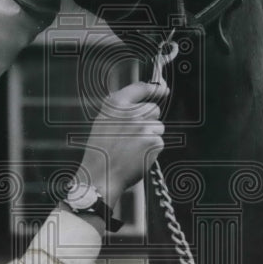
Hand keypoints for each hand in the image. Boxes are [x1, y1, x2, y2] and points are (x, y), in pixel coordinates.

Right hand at [78, 80, 167, 208]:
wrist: (101, 175)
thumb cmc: (100, 153)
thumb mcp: (102, 123)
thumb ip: (120, 110)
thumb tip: (138, 104)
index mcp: (116, 105)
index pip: (140, 88)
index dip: (154, 88)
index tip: (162, 89)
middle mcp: (131, 113)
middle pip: (153, 109)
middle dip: (149, 120)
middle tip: (135, 135)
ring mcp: (144, 127)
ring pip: (158, 126)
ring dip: (150, 136)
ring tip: (133, 148)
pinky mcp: (153, 141)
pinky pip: (159, 142)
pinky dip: (152, 150)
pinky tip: (138, 156)